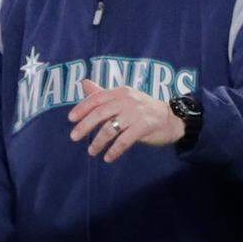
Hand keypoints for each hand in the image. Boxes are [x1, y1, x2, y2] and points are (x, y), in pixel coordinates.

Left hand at [68, 79, 183, 162]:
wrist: (171, 119)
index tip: (71, 119)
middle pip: (100, 113)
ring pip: (110, 129)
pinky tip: (108, 157)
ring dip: (98, 142)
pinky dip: (114, 150)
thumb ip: (103, 93)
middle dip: (85, 126)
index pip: (97, 98)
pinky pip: (124, 141)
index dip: (82, 108)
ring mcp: (136, 113)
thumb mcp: (124, 98)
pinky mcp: (144, 127)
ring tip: (91, 152)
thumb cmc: (143, 109)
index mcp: (121, 92)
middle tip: (74, 137)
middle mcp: (127, 100)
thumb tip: (83, 83)